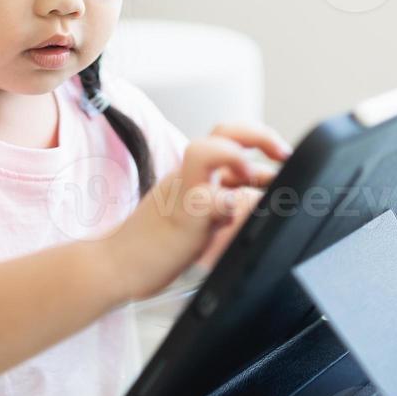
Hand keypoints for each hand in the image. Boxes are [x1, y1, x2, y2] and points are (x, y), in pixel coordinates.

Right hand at [101, 123, 289, 302]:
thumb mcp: (198, 214)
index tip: (282, 155)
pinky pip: (209, 202)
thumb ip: (227, 199)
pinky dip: (229, 205)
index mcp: (194, 174)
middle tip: (281, 154)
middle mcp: (188, 177)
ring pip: (205, 152)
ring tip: (251, 178)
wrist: (115, 264)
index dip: (260, 139)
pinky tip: (233, 216)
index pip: (229, 137)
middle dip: (259, 135)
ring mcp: (183, 194)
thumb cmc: (156, 243)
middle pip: (223, 131)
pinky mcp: (181, 219)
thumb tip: (266, 191)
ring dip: (236, 157)